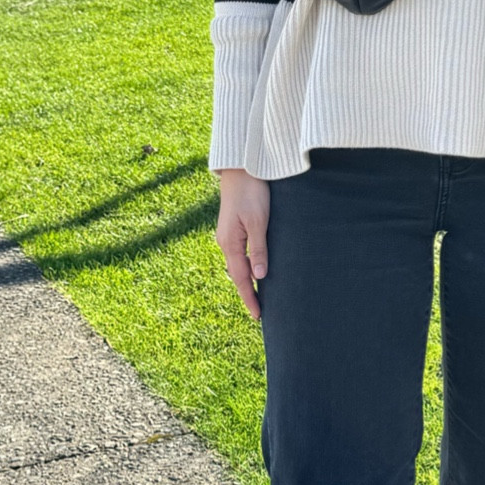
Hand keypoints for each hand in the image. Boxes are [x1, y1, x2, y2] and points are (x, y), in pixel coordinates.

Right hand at [216, 168, 270, 320]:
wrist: (241, 170)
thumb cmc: (251, 193)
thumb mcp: (258, 221)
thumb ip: (259, 248)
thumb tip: (259, 276)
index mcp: (230, 243)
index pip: (241, 278)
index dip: (249, 298)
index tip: (257, 315)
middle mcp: (225, 242)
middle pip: (237, 274)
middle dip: (247, 293)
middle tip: (258, 312)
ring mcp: (227, 235)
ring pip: (238, 265)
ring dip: (247, 281)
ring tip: (257, 297)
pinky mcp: (233, 228)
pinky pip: (239, 254)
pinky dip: (246, 267)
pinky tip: (254, 270)